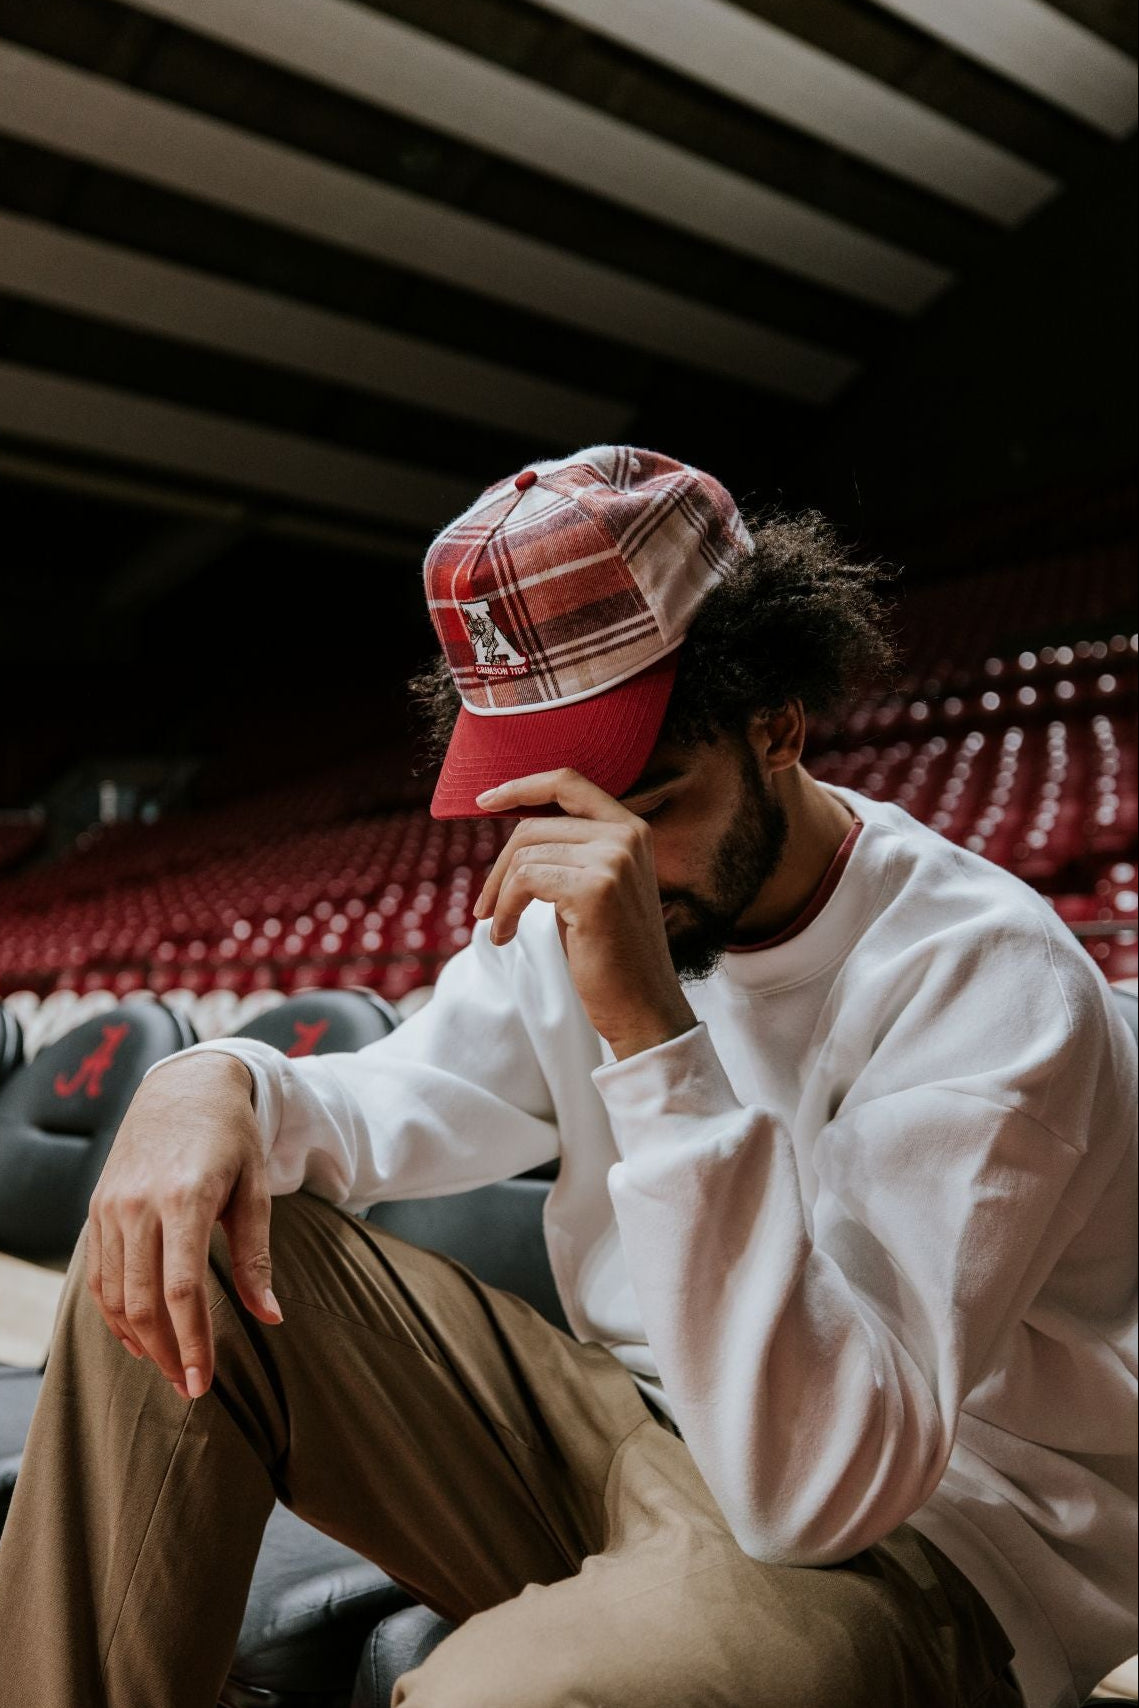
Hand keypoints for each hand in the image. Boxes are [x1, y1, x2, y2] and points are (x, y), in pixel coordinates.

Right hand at [86, 1052, 281, 1399]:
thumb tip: (271, 1316)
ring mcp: (111, 1206)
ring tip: (169, 1367)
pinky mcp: (98, 1208)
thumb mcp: (254, 1188)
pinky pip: (98, 1274)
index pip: (181, 1288)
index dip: (192, 1342)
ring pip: (114, 1293)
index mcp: (185, 1196)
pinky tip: (137, 1337)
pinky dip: (113, 1312)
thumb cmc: (230, 1137)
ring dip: (139, 1339)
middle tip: (189, 1387)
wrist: (184, 1086)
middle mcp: (139, 1203)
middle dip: (166, 1352)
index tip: (205, 1382)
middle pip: (143, 1300)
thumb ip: (256, 1255)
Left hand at [472, 768, 695, 1059]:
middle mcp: (627, 836)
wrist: (642, 1005)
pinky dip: (503, 910)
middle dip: (499, 866)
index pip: (569, 782)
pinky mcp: (595, 889)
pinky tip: (505, 935)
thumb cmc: (611, 952)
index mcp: (631, 829)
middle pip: (534, 825)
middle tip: (483, 906)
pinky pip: (524, 882)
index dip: (522, 786)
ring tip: (498, 926)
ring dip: (498, 895)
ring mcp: (613, 860)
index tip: (485, 801)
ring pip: (524, 855)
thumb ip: (570, 852)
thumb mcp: (594, 887)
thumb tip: (517, 833)